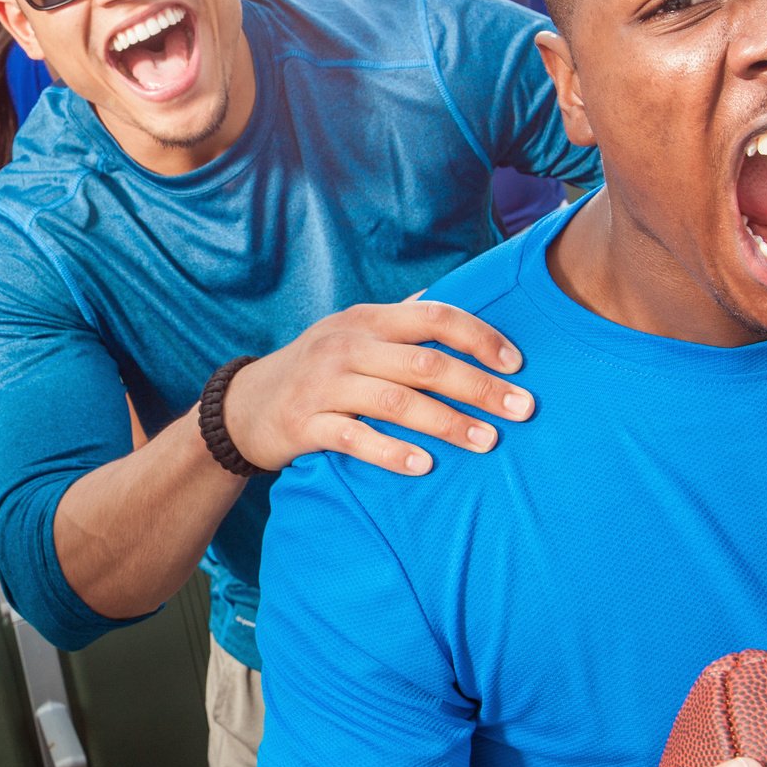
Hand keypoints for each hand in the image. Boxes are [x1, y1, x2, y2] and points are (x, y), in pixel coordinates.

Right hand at [218, 299, 531, 475]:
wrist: (244, 406)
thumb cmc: (316, 369)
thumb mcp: (352, 335)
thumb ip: (400, 321)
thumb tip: (454, 300)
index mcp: (365, 320)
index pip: (432, 317)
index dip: (479, 337)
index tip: (517, 364)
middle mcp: (345, 347)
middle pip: (423, 363)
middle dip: (478, 386)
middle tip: (522, 409)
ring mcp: (324, 386)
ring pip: (396, 402)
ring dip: (447, 423)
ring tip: (487, 442)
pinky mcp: (305, 425)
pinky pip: (355, 438)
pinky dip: (392, 452)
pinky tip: (424, 466)